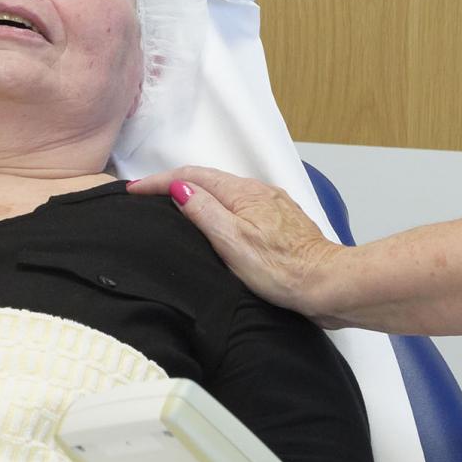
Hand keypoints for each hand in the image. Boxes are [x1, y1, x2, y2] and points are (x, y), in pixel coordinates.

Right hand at [128, 167, 351, 325]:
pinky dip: (218, 209)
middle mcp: (259, 193)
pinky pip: (240, 207)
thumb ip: (204, 211)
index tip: (133, 190)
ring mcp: (272, 208)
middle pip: (208, 180)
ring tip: (172, 208)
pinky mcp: (280, 225)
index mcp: (243, 193)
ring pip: (225, 194)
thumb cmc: (283, 269)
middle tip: (146, 196)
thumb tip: (178, 188)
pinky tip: (214, 224)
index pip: (192, 176)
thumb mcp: (233, 241)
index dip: (159, 181)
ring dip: (197, 195)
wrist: (328, 285)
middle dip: (175, 184)